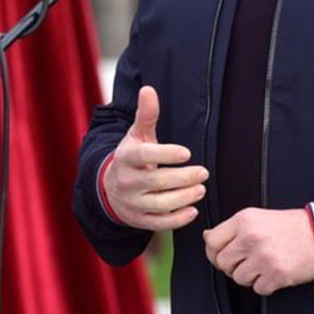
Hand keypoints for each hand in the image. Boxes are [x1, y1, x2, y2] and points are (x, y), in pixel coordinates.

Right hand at [102, 85, 207, 230]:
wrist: (110, 188)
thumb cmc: (131, 157)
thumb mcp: (136, 136)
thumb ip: (145, 115)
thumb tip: (148, 89)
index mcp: (125, 158)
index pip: (144, 155)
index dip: (165, 154)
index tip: (187, 153)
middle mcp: (126, 181)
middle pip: (157, 181)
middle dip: (184, 178)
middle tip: (203, 172)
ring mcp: (131, 203)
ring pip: (161, 204)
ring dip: (184, 197)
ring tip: (201, 189)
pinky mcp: (138, 220)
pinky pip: (159, 223)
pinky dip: (178, 219)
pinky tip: (192, 210)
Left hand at [204, 207, 313, 294]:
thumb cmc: (289, 226)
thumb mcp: (256, 216)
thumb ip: (232, 228)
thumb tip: (208, 237)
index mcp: (243, 220)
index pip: (212, 241)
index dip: (213, 252)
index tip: (220, 255)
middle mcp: (251, 237)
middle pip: (223, 262)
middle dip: (232, 266)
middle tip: (245, 262)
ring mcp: (263, 257)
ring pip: (238, 278)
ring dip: (249, 276)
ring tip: (262, 265)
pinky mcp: (276, 274)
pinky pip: (258, 289)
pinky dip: (265, 285)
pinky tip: (273, 272)